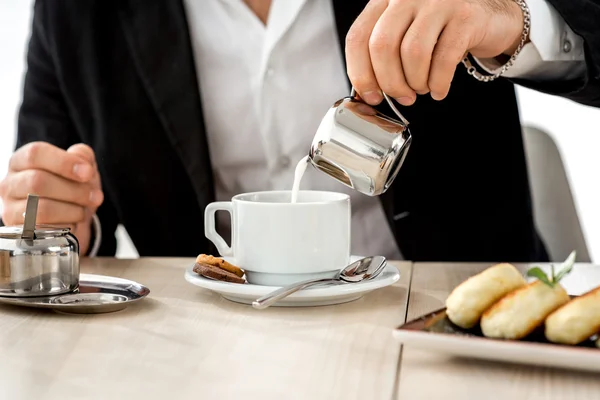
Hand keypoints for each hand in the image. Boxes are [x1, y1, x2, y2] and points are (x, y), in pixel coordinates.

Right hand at [0, 142, 103, 254]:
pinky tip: (74, 222)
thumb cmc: (72, 187)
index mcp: (22, 161)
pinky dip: (67, 226)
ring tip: (85, 209)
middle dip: (74, 190)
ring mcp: (12, 209)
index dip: (64, 162)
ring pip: (42, 208)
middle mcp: (10, 183)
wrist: (72, 218)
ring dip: (73, 210)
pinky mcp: (20, 231)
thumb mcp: (81, 167)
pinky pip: (46, 230)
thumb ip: (82, 156)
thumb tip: (82, 160)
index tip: (88, 172)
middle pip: (38, 182)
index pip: (35, 154)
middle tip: (95, 196)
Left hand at [345, 0, 524, 104]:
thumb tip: (367, 93)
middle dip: (390, 82)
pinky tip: (439, 89)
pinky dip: (438, 83)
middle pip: (382, 45)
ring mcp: (437, 2)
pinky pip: (444, 59)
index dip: (360, 73)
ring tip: (422, 88)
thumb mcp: (404, 36)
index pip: (358, 37)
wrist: (488, 18)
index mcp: (385, 1)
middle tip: (401, 96)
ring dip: (415, 82)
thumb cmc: (439, 31)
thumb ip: (381, 57)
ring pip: (412, 52)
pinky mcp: (465, 15)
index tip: (370, 95)